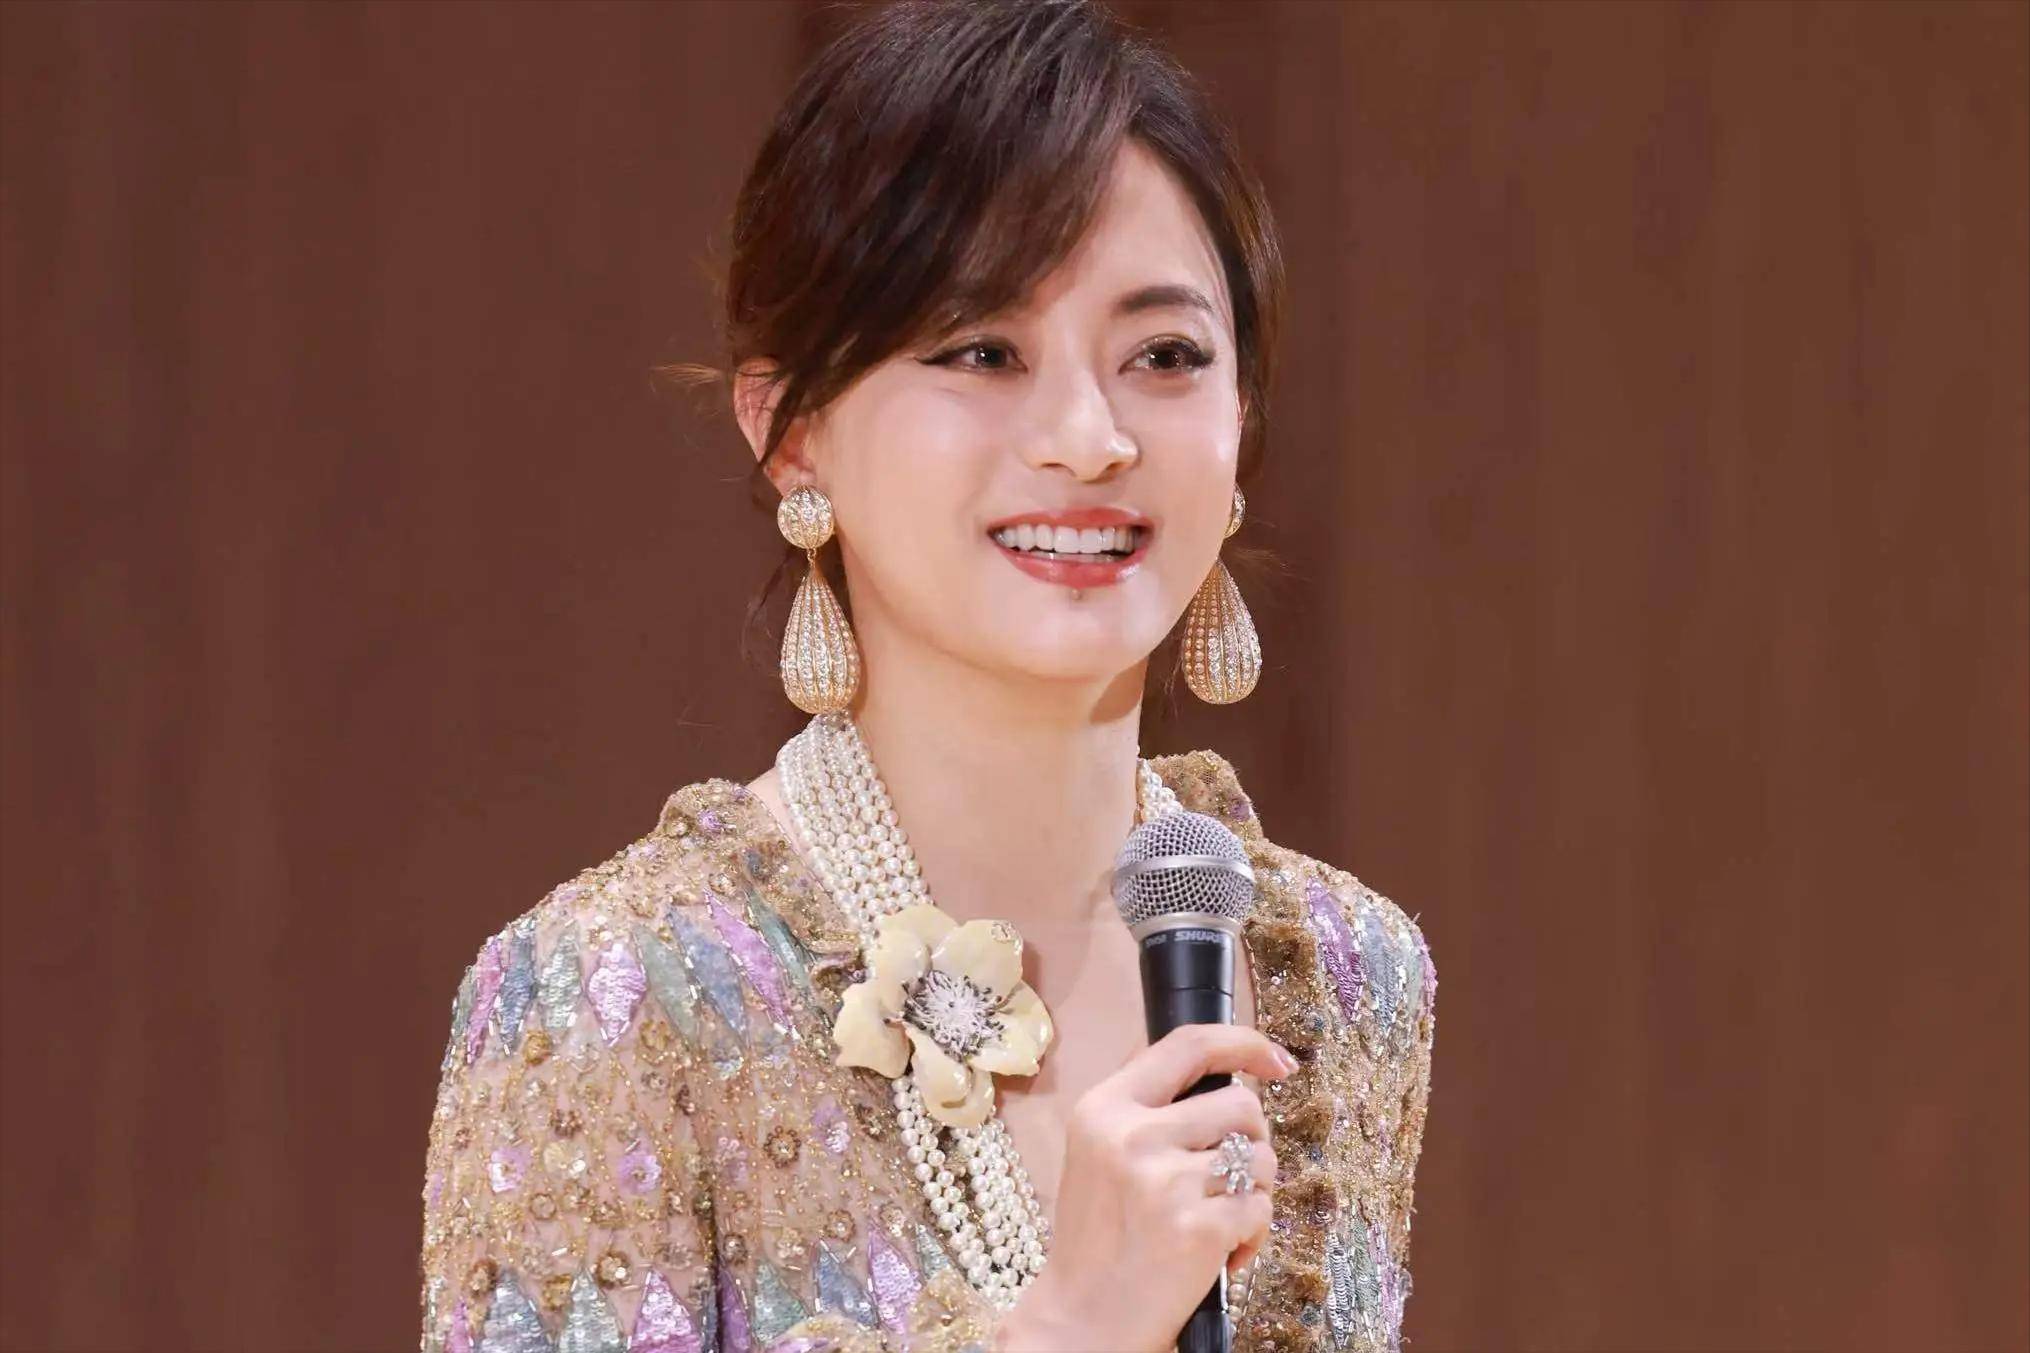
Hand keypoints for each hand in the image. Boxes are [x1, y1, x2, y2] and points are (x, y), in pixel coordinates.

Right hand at [997, 1025, 1292, 1352]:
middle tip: (1224, 1179)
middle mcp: (1132, 1136)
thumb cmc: (1098, 1237)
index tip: (1276, 1060)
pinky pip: (1261, 1210)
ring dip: (1254, 1191)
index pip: (1188, 1046)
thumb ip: (1149, 1109)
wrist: (1081, 1320)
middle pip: (1240, 1105)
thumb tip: (1234, 1074)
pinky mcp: (1198, 1229)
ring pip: (1262, 1158)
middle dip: (1251, 1141)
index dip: (1243, 1044)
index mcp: (1104, 1108)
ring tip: (1217, 1219)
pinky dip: (1251, 1235)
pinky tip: (1218, 1254)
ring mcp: (1166, 1182)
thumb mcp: (1098, 1151)